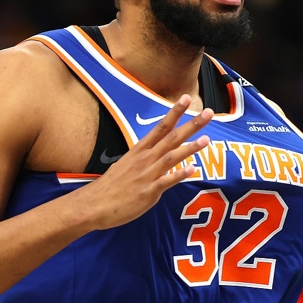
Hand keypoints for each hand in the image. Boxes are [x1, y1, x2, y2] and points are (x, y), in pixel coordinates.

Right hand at [78, 95, 212, 228]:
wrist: (93, 205)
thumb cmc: (111, 187)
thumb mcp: (126, 165)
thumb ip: (143, 159)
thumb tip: (154, 157)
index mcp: (140, 150)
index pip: (161, 127)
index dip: (175, 112)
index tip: (187, 98)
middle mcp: (145, 159)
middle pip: (171, 137)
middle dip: (191, 124)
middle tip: (209, 113)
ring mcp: (147, 174)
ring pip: (171, 157)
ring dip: (190, 148)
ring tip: (207, 139)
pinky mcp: (148, 192)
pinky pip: (166, 182)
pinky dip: (179, 175)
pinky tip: (192, 170)